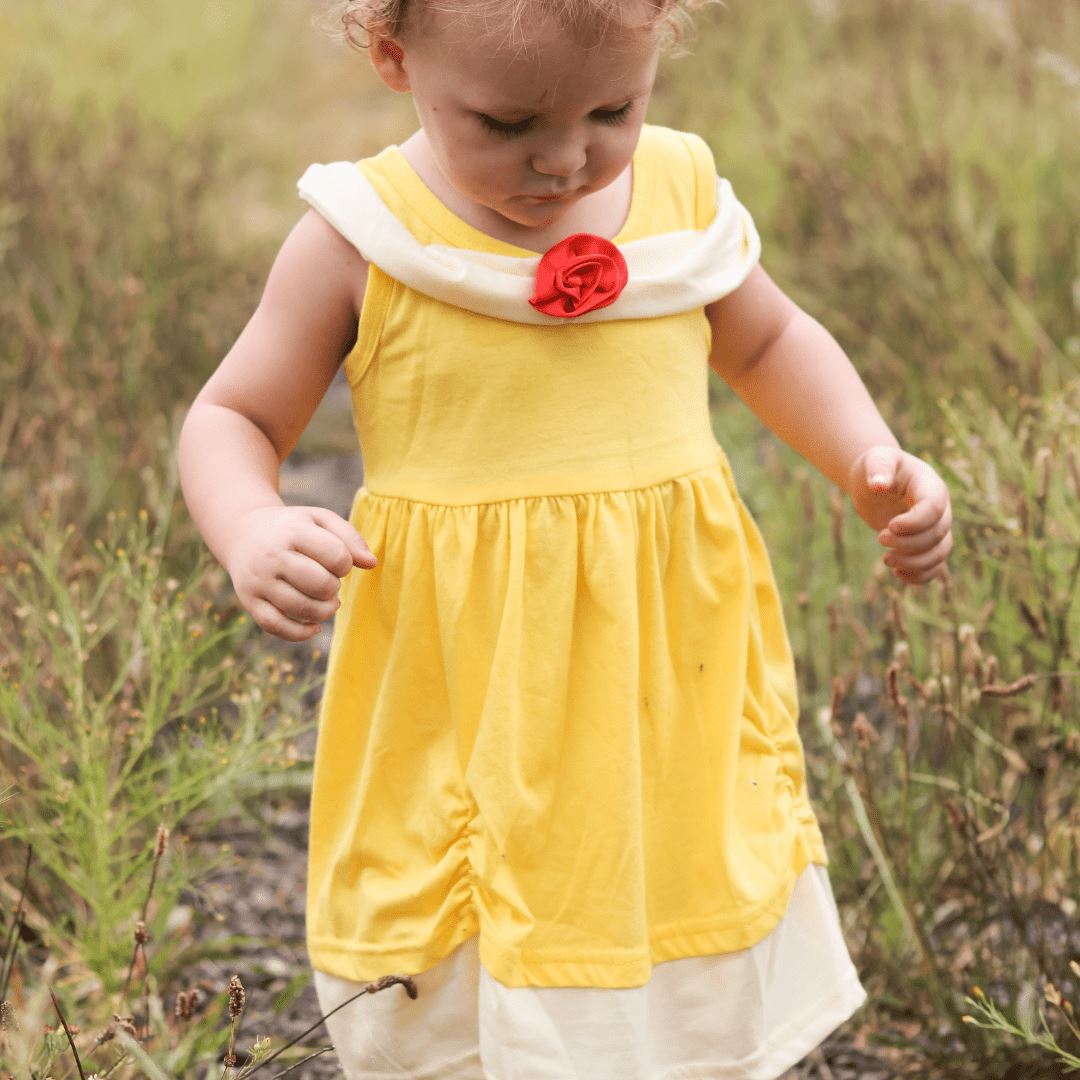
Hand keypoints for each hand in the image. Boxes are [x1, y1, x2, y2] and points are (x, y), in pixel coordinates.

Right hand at [224, 504, 378, 640]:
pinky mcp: (250, 601)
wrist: (243, 532)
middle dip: (334, 587)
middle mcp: (272, 557)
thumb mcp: (320, 520)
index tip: (338, 562)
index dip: (346, 564)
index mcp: (293, 531)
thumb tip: (372, 564)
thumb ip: (350, 538)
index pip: (335, 556)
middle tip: (329, 582)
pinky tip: (315, 626)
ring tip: (328, 602)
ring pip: (300, 608)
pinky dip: (301, 633)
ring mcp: (258, 581)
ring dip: (324, 611)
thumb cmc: (292, 528)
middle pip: (320, 584)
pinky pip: (277, 627)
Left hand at [848, 445, 952, 585]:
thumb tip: (878, 485)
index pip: (934, 508)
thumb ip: (878, 468)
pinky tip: (898, 574)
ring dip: (915, 563)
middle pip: (936, 534)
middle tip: (879, 538)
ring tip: (886, 560)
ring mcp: (935, 528)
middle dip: (907, 544)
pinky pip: (935, 566)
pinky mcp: (926, 544)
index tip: (889, 526)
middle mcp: (940, 509)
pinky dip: (920, 576)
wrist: (877, 479)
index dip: (915, 523)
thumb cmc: (877, 466)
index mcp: (930, 486)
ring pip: (940, 554)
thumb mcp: (875, 459)